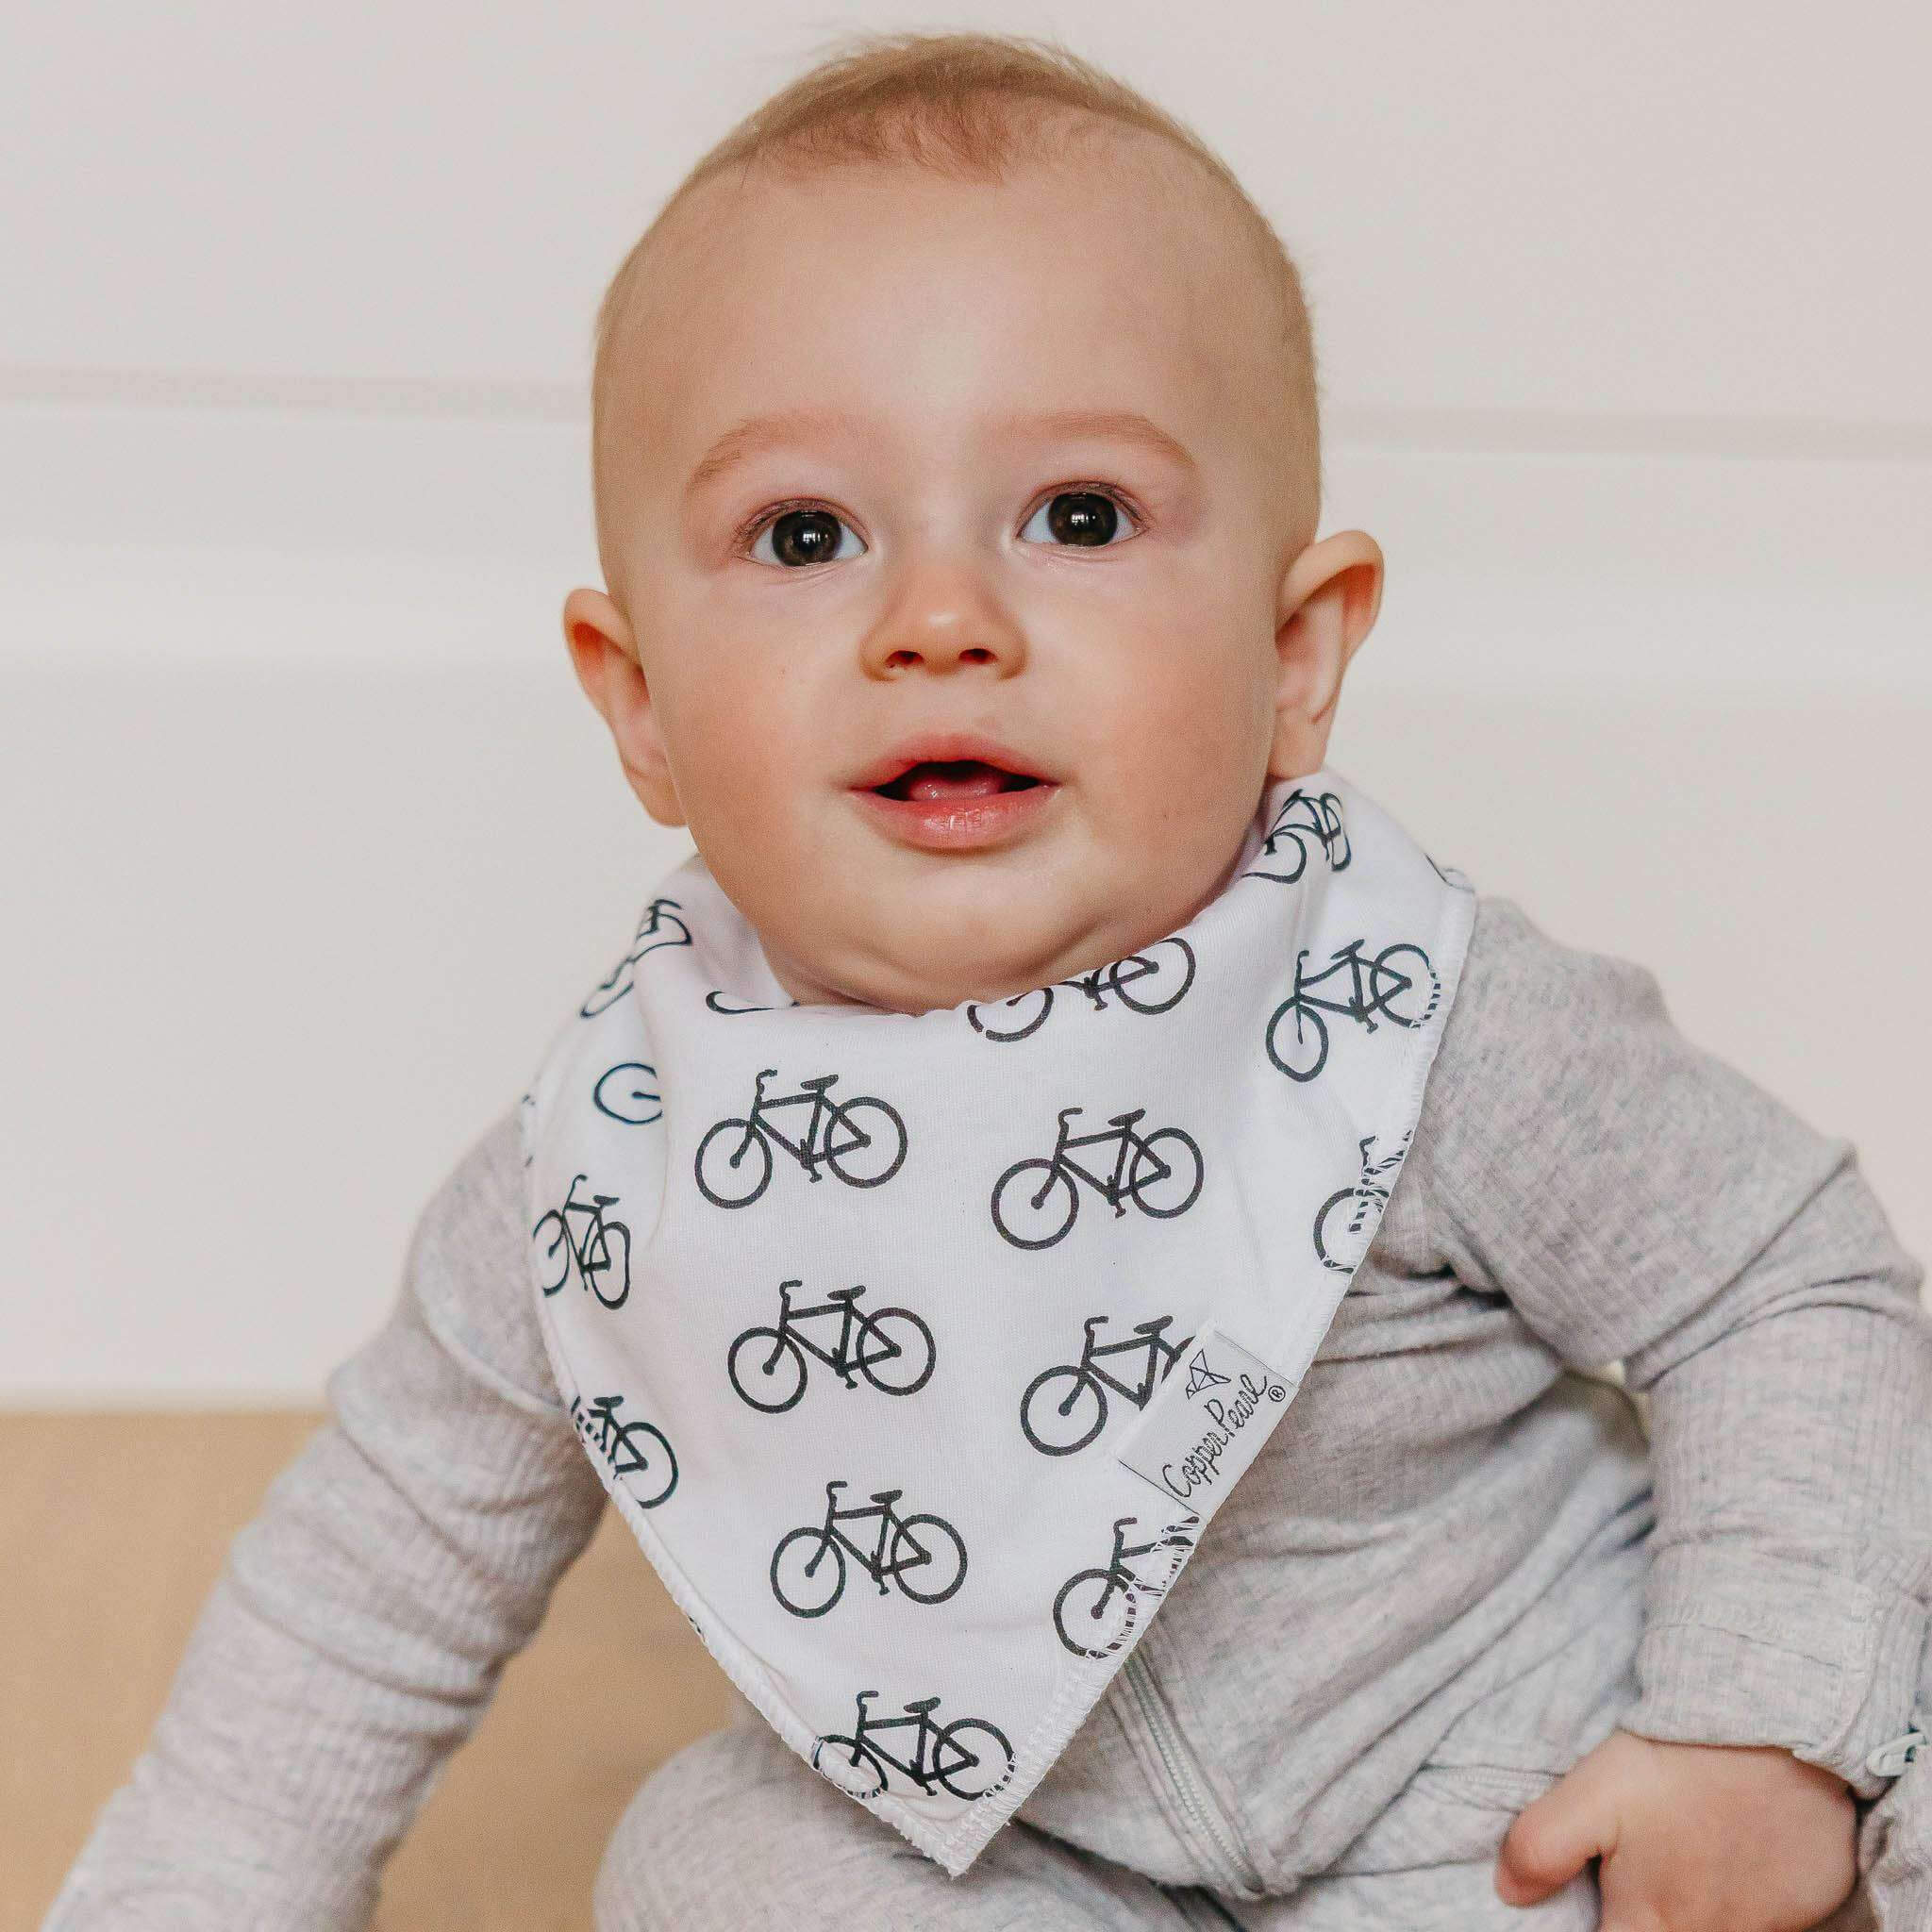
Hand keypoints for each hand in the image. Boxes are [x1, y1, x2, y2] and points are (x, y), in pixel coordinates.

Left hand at [1494, 1728, 1856, 1929]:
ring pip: (1718, 1927)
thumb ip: (1542, 1848)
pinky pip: (1771, 1917)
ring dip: (1698, 1903)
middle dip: (1649, 1913)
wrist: (1779, 1731)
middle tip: (1643, 1869)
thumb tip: (1508, 1891)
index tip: (1601, 1900)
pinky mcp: (1811, 1904)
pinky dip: (1749, 1894)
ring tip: (1688, 1852)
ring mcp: (1769, 1927)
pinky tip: (1737, 1852)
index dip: (1600, 1925)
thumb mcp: (1591, 1795)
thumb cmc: (1678, 1765)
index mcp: (1653, 1924)